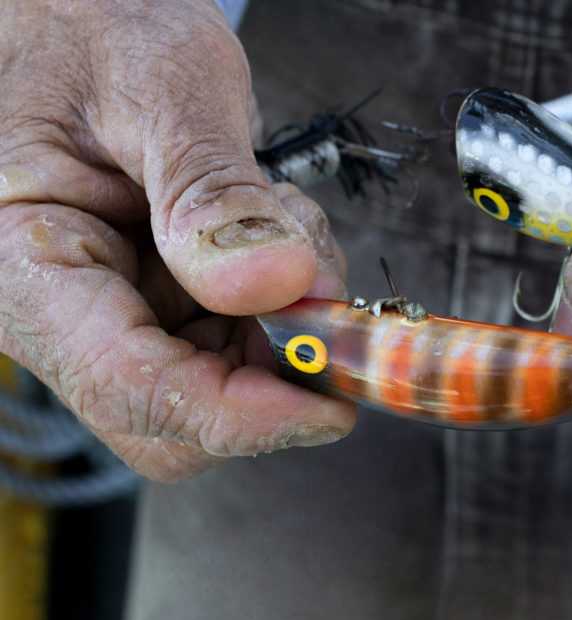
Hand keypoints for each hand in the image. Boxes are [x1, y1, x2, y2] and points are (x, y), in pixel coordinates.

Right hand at [0, 1, 355, 480]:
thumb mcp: (160, 89)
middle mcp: (65, 311)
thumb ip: (214, 191)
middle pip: (176, 418)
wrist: (82, 19)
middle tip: (326, 299)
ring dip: (284, 326)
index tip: (332, 404)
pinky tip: (272, 230)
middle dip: (270, 373)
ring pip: (220, 382)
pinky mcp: (157, 303)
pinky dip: (282, 302)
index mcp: (28, 265)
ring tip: (282, 221)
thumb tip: (277, 283)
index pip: (133, 387)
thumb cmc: (92, 31)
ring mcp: (114, 313)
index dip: (242, 416)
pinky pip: (235, 340)